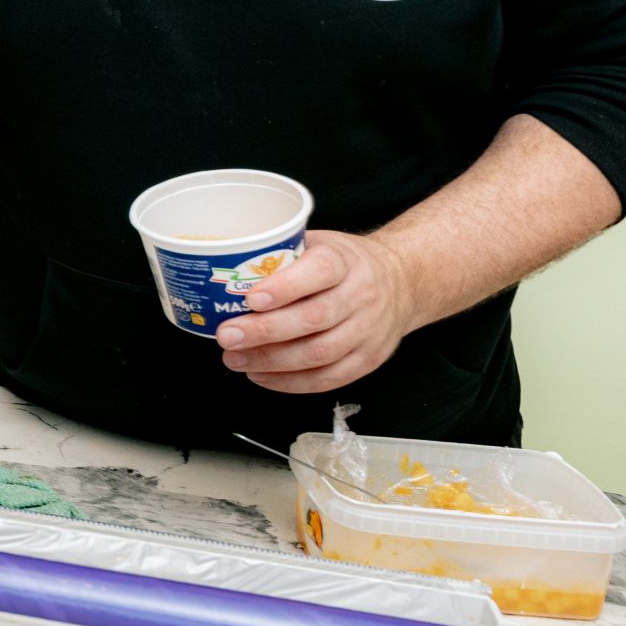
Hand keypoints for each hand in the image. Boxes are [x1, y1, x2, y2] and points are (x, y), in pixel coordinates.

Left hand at [218, 229, 418, 393]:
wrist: (402, 281)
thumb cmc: (345, 262)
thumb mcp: (319, 242)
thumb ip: (282, 254)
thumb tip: (223, 267)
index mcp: (345, 262)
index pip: (319, 272)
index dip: (284, 287)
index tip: (251, 298)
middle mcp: (361, 296)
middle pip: (314, 318)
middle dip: (265, 331)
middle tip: (227, 335)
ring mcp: (368, 331)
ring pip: (319, 354)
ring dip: (272, 361)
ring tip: (235, 359)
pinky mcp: (369, 359)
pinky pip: (329, 379)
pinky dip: (291, 382)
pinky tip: (261, 375)